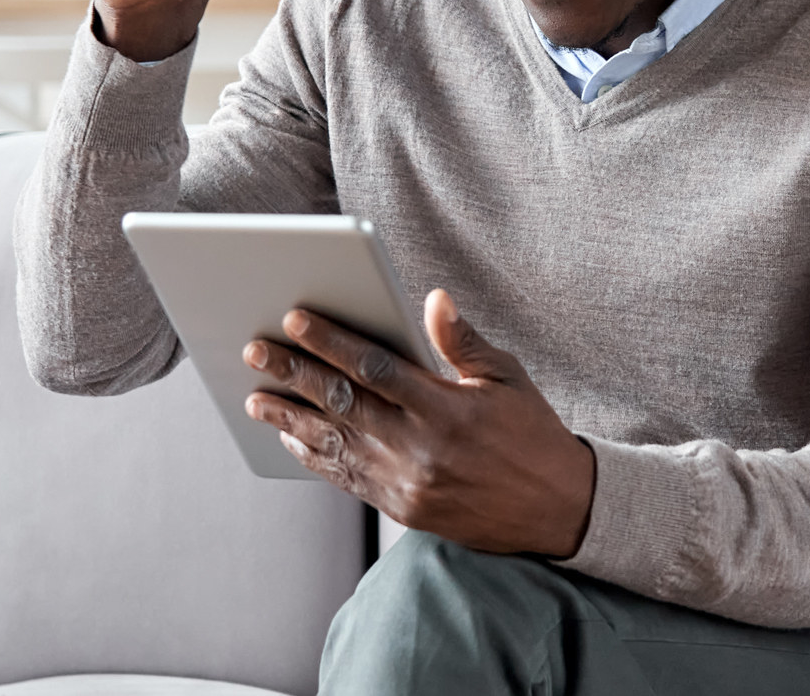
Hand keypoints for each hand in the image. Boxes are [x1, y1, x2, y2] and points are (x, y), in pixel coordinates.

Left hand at [243, 289, 595, 557]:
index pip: (375, 367)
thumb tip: (433, 299)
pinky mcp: (401, 508)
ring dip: (289, 418)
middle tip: (255, 350)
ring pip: (334, 444)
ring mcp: (406, 482)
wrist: (554, 509)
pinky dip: (315, 456)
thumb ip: (463, 342)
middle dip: (294, 373)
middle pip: (342, 403)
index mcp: (446, 408)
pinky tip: (291, 437)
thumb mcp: (507, 378)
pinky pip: (346, 478)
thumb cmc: (531, 432)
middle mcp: (420, 447)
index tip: (295, 318)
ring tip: (255, 397)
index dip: (331, 341)